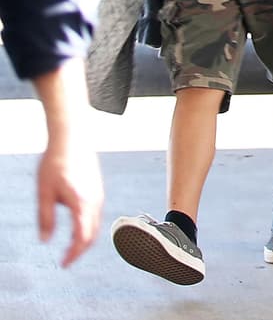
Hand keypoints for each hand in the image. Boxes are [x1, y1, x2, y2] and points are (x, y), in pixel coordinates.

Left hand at [37, 129, 102, 267]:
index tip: (64, 264)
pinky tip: (78, 227)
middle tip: (67, 260)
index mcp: (81, 203)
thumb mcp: (43, 193)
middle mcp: (94, 201)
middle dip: (80, 250)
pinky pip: (96, 214)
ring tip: (71, 248)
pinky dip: (88, 226)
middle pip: (92, 234)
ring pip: (96, 224)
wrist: (72, 139)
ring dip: (85, 239)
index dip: (74, 254)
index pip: (82, 237)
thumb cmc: (56, 162)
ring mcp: (98, 195)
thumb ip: (45, 218)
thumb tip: (45, 239)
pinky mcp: (97, 190)